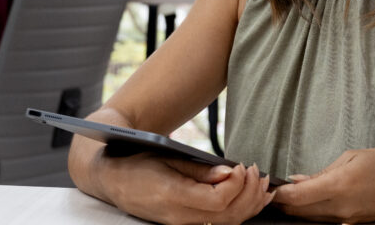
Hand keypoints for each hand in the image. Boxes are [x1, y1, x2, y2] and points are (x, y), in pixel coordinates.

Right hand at [99, 153, 273, 224]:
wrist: (113, 179)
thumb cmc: (139, 161)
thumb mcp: (168, 157)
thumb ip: (200, 169)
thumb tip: (230, 173)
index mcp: (172, 196)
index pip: (217, 200)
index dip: (237, 184)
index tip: (242, 166)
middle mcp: (178, 217)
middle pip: (227, 216)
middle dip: (250, 194)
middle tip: (258, 172)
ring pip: (226, 224)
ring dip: (249, 205)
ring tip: (261, 185)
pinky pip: (217, 224)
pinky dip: (238, 212)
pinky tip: (250, 198)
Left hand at [271, 148, 374, 223]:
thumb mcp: (352, 157)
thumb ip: (323, 171)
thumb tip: (300, 180)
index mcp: (338, 186)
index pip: (298, 197)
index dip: (279, 194)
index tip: (269, 188)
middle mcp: (340, 208)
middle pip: (300, 212)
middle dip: (283, 204)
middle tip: (270, 193)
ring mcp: (347, 219)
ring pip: (312, 219)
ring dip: (297, 210)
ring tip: (286, 198)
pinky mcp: (353, 224)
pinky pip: (326, 220)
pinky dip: (313, 213)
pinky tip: (309, 203)